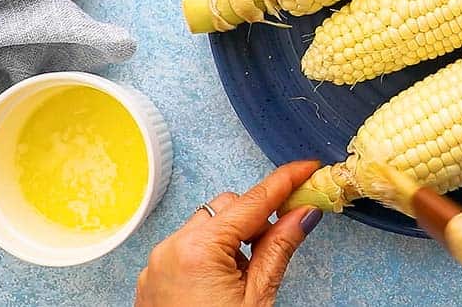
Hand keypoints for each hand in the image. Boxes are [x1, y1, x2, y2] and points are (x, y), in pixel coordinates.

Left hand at [136, 161, 322, 306]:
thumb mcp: (259, 298)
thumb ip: (280, 248)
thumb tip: (303, 214)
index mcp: (199, 249)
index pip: (253, 200)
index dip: (286, 181)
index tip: (308, 169)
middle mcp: (171, 247)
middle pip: (227, 207)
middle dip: (257, 217)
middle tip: (285, 236)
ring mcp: (158, 263)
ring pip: (206, 225)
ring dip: (233, 236)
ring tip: (250, 273)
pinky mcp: (153, 279)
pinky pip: (187, 247)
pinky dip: (211, 253)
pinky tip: (227, 282)